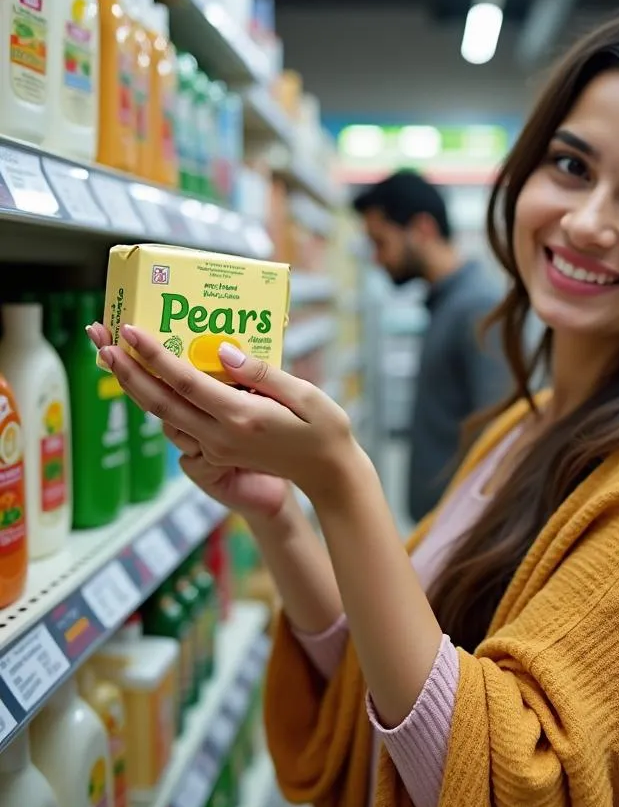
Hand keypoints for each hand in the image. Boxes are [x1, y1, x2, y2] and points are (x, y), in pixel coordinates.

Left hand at [85, 322, 355, 503]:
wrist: (329, 475)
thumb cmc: (326, 431)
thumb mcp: (305, 395)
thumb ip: (262, 372)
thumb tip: (223, 350)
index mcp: (243, 418)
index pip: (187, 383)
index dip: (154, 355)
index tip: (131, 330)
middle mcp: (222, 436)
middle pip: (160, 402)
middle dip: (125, 370)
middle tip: (100, 340)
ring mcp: (217, 448)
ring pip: (163, 416)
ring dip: (133, 386)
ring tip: (111, 357)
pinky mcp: (219, 452)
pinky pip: (180, 424)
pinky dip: (156, 401)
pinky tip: (148, 380)